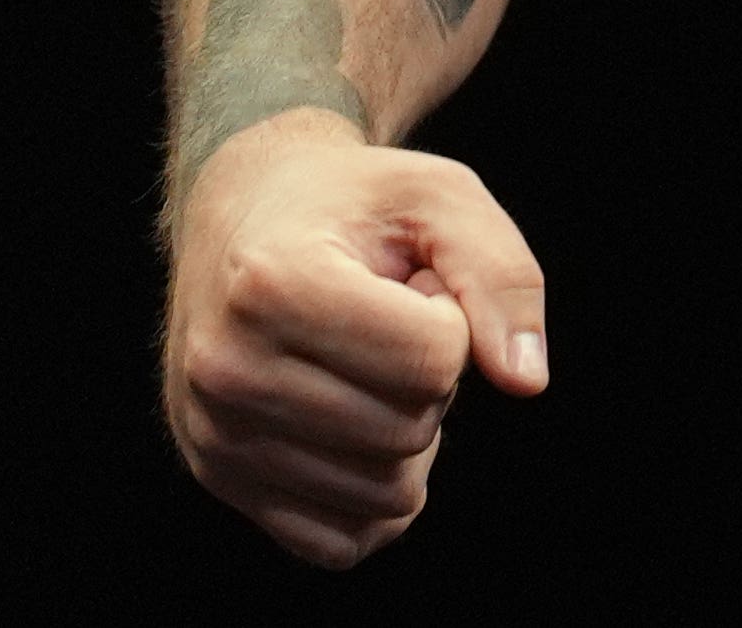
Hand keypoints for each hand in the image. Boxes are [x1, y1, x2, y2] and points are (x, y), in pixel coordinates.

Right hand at [164, 113, 549, 566]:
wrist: (245, 212)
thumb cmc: (353, 203)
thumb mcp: (440, 198)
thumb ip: (503, 277)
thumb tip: (526, 380)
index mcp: (273, 285)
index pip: (433, 360)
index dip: (454, 320)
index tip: (413, 284)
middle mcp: (227, 369)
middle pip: (409, 430)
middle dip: (432, 379)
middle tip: (389, 323)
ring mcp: (215, 434)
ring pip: (384, 495)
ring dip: (406, 435)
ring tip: (365, 365)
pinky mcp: (220, 479)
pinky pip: (340, 543)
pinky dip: (376, 497)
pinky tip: (358, 425)